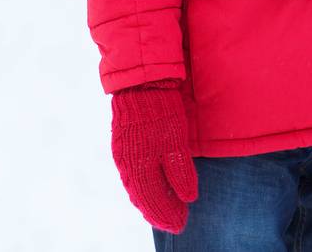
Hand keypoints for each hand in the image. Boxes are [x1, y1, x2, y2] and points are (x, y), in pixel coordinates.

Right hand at [110, 80, 198, 232]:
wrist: (142, 87)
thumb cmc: (161, 113)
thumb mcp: (177, 143)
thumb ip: (180, 172)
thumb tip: (188, 198)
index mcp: (139, 168)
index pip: (152, 200)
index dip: (166, 214)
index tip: (180, 224)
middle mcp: (127, 166)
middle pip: (144, 197)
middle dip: (160, 212)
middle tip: (177, 222)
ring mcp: (123, 157)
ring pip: (137, 188)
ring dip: (152, 201)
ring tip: (167, 211)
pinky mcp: (124, 148)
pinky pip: (134, 176)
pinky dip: (145, 188)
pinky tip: (154, 190)